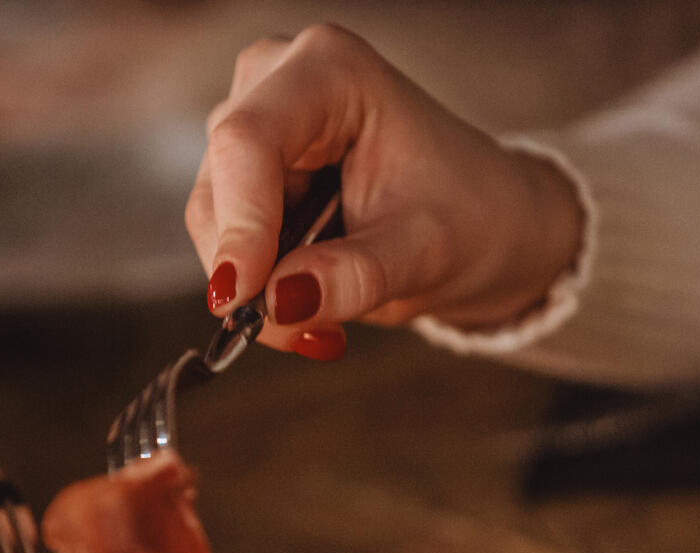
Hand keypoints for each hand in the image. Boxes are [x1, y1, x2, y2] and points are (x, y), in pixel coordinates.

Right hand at [185, 24, 583, 359]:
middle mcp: (278, 82)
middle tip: (306, 333)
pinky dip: (260, 286)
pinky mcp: (247, 171)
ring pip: (214, 221)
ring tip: (325, 323)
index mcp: (330, 72)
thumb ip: (355, 276)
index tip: (244, 299)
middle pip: (221, 185)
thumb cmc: (470, 215)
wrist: (485, 224)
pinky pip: (225, 239)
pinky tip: (310, 301)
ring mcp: (256, 124)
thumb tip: (281, 303)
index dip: (240, 224)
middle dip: (251, 273)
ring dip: (257, 288)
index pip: (250, 141)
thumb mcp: (425, 252)